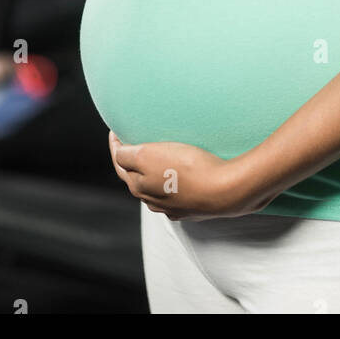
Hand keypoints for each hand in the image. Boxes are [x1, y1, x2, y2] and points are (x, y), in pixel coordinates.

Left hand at [108, 131, 270, 218]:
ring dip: (150, 173)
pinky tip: (178, 175)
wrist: (224, 191)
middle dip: (130, 161)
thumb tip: (119, 153)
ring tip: (154, 157)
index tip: (115, 131)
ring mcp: (173, 206)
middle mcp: (152, 200)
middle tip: (131, 142)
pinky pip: (175, 193)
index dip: (116, 146)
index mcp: (138, 186)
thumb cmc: (187, 168)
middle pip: (135, 178)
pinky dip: (171, 183)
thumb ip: (127, 155)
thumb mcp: (148, 156)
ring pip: (155, 188)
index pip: (120, 163)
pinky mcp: (192, 207)